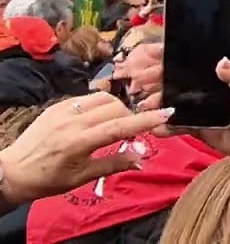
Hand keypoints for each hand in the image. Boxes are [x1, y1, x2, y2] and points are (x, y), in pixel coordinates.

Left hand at [0, 93, 173, 203]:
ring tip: (115, 123)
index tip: (167, 112)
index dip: (145, 119)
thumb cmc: (49, 179)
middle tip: (132, 132)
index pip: (119, 126)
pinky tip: (96, 118)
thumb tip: (142, 158)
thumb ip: (114, 164)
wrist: (13, 171)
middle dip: (130, 116)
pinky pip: (86, 98)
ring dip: (116, 107)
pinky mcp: (56, 105)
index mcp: (78, 143)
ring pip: (102, 98)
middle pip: (115, 107)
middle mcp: (71, 121)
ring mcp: (62, 110)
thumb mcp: (81, 177)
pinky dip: (98, 105)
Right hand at [118, 44, 229, 155]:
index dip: (167, 56)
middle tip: (139, 81)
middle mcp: (202, 88)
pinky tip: (154, 127)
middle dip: (154, 78)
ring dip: (154, 101)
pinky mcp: (191, 125)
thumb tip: (221, 61)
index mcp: (215, 75)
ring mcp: (195, 107)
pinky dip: (162, 125)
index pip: (188, 61)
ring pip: (168, 100)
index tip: (147, 53)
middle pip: (173, 79)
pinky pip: (172, 123)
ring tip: (145, 105)